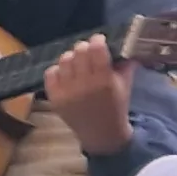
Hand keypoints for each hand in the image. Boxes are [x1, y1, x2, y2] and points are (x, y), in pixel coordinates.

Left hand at [46, 35, 133, 153]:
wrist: (101, 135)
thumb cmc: (115, 108)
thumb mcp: (125, 86)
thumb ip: (126, 65)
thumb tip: (126, 45)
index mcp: (104, 81)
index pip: (96, 49)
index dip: (97, 40)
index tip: (99, 40)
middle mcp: (84, 85)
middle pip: (79, 51)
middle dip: (85, 47)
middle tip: (88, 51)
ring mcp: (66, 92)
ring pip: (64, 60)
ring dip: (72, 57)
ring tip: (77, 62)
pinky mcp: (54, 98)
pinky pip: (50, 73)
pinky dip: (58, 70)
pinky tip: (66, 74)